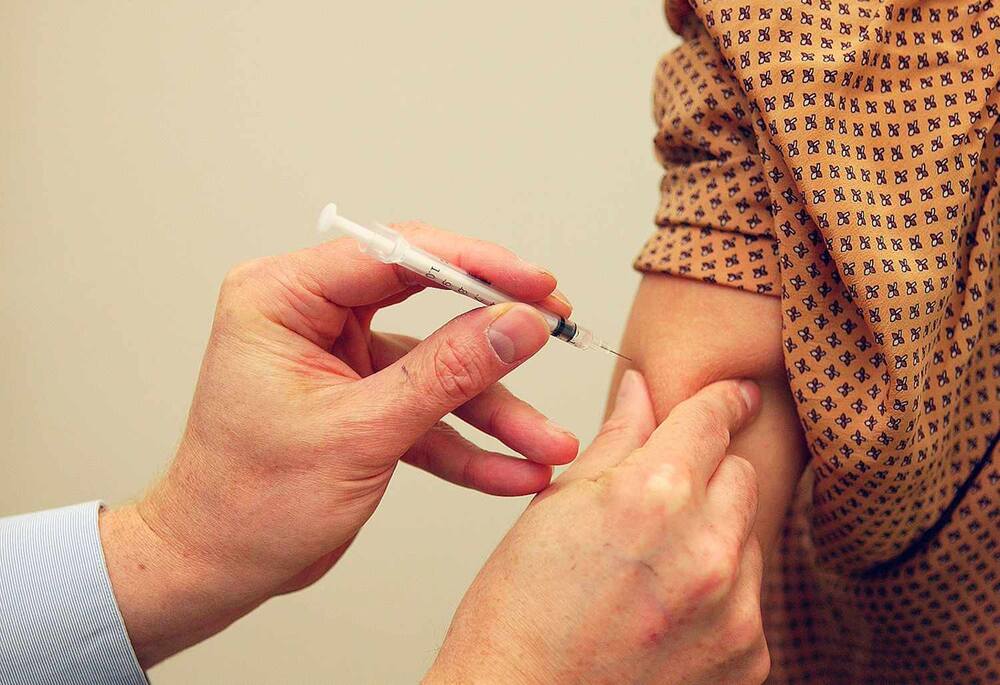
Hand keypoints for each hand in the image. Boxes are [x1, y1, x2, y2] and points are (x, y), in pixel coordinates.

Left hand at [99, 222, 578, 665]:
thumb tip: (518, 324)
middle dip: (494, 329)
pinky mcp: (361, 397)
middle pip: (426, 297)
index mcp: (283, 297)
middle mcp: (311, 315)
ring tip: (548, 442)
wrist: (217, 566)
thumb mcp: (361, 433)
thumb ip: (448, 372)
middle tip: (554, 327)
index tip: (536, 285)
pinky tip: (514, 469)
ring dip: (493, 408)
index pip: (395, 254)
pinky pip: (427, 407)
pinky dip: (467, 441)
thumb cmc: (250, 502)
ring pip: (437, 363)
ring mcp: (340, 357)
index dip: (475, 265)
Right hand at [427, 371, 768, 684]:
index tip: (735, 394)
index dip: (723, 399)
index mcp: (654, 495)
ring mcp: (735, 611)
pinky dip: (720, 593)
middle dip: (709, 473)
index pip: (713, 419)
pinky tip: (667, 609)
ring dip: (714, 535)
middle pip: (742, 474)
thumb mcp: (555, 506)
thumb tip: (642, 389)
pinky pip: (749, 597)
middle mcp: (707, 550)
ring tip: (652, 566)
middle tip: (660, 499)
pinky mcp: (749, 658)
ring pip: (749, 536)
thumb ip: (614, 440)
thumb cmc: (520, 612)